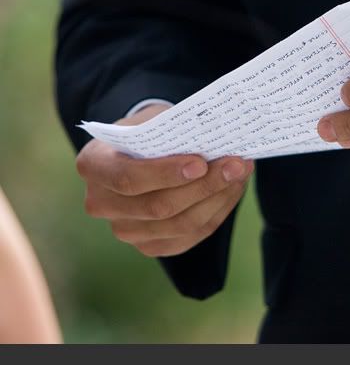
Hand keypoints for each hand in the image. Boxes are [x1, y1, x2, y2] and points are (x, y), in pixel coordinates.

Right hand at [76, 104, 253, 256]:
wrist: (142, 151)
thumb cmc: (151, 130)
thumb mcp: (156, 119)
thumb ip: (178, 132)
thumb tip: (219, 144)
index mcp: (93, 165)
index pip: (127, 178)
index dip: (165, 174)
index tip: (201, 163)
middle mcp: (101, 203)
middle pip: (158, 207)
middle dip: (205, 186)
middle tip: (238, 165)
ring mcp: (124, 230)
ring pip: (179, 225)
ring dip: (217, 199)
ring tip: (241, 174)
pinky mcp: (150, 245)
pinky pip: (190, 237)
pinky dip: (217, 213)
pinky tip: (232, 191)